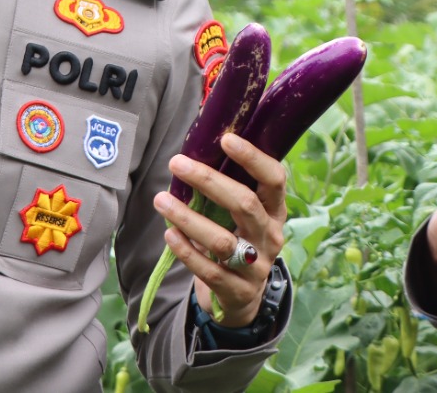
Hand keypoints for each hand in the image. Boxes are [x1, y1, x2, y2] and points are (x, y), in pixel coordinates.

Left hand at [152, 132, 286, 329]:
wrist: (243, 298)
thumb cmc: (237, 241)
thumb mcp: (241, 216)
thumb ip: (226, 188)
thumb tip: (194, 148)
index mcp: (275, 211)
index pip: (274, 179)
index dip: (253, 158)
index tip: (226, 139)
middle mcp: (271, 236)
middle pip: (245, 204)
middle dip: (209, 181)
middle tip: (177, 163)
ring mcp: (257, 267)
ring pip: (223, 241)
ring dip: (188, 218)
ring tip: (161, 200)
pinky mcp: (237, 291)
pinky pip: (210, 271)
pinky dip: (187, 251)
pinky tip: (169, 233)